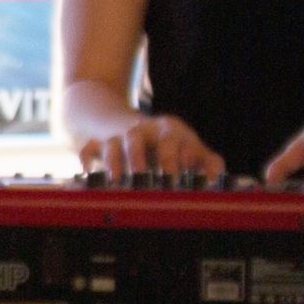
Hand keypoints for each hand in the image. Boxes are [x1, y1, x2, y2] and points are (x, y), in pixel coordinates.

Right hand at [75, 112, 229, 186]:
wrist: (114, 121)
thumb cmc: (159, 143)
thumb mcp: (185, 146)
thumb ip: (207, 161)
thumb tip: (216, 178)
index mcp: (169, 130)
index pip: (178, 140)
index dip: (182, 159)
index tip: (186, 181)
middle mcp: (143, 130)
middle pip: (147, 138)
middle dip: (153, 159)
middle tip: (162, 181)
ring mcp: (118, 136)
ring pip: (118, 144)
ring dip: (119, 162)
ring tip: (121, 182)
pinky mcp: (96, 143)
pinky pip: (88, 149)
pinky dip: (88, 161)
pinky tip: (90, 175)